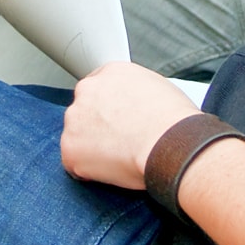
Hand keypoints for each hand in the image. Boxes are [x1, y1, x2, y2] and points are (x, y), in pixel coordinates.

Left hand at [60, 63, 199, 188]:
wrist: (169, 144)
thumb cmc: (174, 121)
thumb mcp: (159, 88)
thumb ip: (137, 92)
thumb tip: (138, 105)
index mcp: (111, 72)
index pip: (100, 87)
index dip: (109, 108)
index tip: (117, 122)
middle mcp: (88, 90)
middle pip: (84, 110)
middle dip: (97, 126)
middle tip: (119, 142)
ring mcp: (75, 119)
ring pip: (77, 136)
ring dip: (91, 147)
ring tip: (119, 158)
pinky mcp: (70, 148)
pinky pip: (74, 163)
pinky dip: (88, 170)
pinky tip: (111, 171)